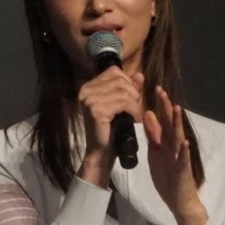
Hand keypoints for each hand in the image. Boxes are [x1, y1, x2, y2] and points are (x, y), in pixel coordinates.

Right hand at [77, 68, 143, 186]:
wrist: (102, 152)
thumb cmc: (111, 129)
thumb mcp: (121, 105)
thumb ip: (129, 89)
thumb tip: (140, 75)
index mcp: (88, 87)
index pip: (114, 72)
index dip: (128, 82)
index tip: (132, 98)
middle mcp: (85, 91)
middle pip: (120, 80)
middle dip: (133, 93)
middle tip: (136, 108)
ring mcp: (89, 100)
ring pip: (123, 91)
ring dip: (135, 103)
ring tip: (135, 114)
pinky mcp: (96, 111)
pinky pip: (123, 103)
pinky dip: (134, 110)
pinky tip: (134, 119)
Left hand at [143, 86, 208, 224]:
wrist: (180, 201)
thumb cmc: (168, 177)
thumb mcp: (156, 153)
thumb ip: (153, 135)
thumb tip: (148, 114)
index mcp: (166, 142)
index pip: (162, 120)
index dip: (158, 105)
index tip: (152, 88)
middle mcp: (175, 147)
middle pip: (170, 124)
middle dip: (166, 108)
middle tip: (160, 91)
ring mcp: (180, 158)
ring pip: (178, 138)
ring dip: (177, 124)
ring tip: (176, 109)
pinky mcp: (183, 171)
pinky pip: (183, 160)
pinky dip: (184, 151)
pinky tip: (184, 143)